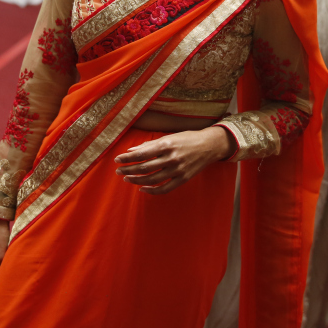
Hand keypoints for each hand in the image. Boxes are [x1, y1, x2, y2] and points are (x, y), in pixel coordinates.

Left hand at [114, 127, 234, 194]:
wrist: (209, 146)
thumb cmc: (187, 139)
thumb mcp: (168, 137)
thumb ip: (149, 145)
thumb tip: (131, 151)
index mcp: (166, 145)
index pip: (141, 154)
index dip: (127, 158)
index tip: (117, 160)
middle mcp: (171, 158)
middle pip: (144, 168)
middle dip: (128, 170)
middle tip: (118, 171)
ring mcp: (177, 170)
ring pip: (152, 179)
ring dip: (136, 180)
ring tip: (127, 178)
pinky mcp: (183, 179)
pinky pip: (164, 189)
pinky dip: (152, 191)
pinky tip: (142, 188)